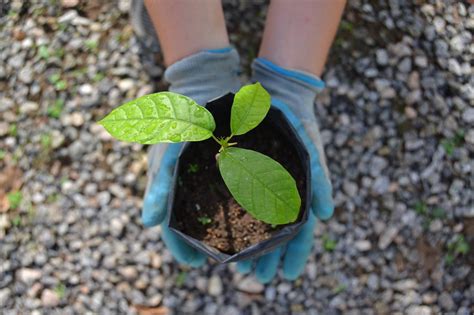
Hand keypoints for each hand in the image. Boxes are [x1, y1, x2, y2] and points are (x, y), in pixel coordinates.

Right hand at [140, 47, 240, 266]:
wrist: (206, 84)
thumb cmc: (182, 117)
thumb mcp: (168, 148)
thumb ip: (158, 185)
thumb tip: (149, 223)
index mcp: (172, 184)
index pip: (173, 225)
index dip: (179, 247)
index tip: (193, 264)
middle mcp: (191, 183)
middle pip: (198, 224)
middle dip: (210, 246)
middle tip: (231, 265)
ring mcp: (210, 174)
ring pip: (220, 211)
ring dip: (234, 233)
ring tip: (250, 250)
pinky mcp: (230, 164)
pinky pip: (238, 192)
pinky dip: (247, 207)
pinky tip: (260, 217)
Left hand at [236, 58, 333, 282]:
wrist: (276, 95)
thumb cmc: (299, 123)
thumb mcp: (312, 149)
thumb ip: (321, 180)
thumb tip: (326, 215)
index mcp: (301, 190)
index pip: (302, 229)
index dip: (298, 253)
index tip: (289, 275)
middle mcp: (283, 191)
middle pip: (279, 232)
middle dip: (271, 256)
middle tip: (258, 278)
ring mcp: (264, 184)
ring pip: (260, 222)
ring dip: (255, 245)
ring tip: (243, 268)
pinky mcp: (246, 174)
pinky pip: (242, 202)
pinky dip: (238, 221)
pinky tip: (228, 234)